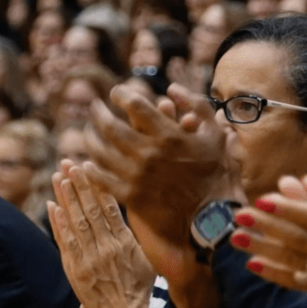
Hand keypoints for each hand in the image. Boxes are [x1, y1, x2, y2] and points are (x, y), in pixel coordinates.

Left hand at [48, 160, 156, 307]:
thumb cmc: (140, 286)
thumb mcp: (149, 258)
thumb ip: (140, 236)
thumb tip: (141, 212)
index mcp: (125, 242)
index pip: (109, 208)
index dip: (98, 186)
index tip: (90, 167)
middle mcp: (106, 247)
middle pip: (90, 210)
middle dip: (78, 185)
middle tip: (69, 164)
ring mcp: (88, 258)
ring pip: (75, 222)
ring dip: (65, 198)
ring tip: (58, 177)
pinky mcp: (74, 269)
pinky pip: (64, 241)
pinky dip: (57, 223)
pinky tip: (52, 205)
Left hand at [83, 83, 238, 266]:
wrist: (214, 218)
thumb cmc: (218, 175)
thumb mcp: (216, 135)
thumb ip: (197, 106)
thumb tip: (172, 89)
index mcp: (170, 136)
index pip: (135, 105)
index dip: (121, 94)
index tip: (115, 92)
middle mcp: (150, 154)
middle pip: (110, 126)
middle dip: (98, 113)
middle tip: (94, 108)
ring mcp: (138, 177)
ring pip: (100, 151)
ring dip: (90, 138)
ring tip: (88, 132)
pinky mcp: (131, 197)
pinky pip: (101, 179)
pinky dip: (91, 169)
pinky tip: (88, 164)